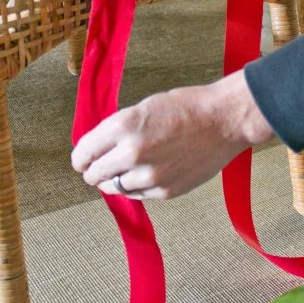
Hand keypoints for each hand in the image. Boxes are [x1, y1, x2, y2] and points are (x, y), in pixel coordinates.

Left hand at [71, 70, 272, 199]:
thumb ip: (119, 130)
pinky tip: (140, 177)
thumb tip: (99, 148)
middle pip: (95, 174)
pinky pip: (136, 195)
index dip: (80, 157)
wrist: (223, 121)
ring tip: (120, 172)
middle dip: (92, 171)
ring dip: (113, 181)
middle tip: (95, 169)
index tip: (81, 160)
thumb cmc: (186, 107)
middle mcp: (132, 153)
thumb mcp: (144, 108)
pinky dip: (133, 187)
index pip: (84, 152)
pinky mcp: (165, 191)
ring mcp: (149, 175)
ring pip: (114, 188)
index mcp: (123, 125)